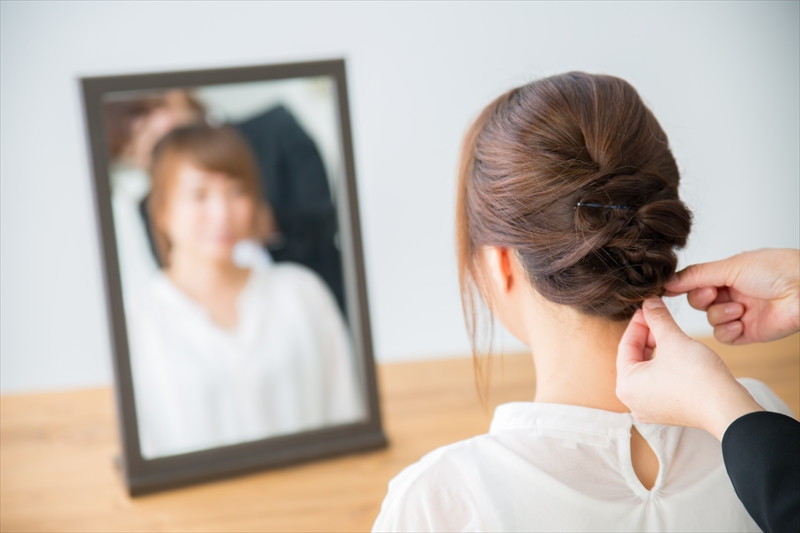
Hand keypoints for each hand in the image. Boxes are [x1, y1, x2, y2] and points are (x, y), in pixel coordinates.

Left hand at [616, 298, 763, 439]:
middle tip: (658, 317)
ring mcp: (650, 409)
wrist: (727, 408)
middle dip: (648, 336)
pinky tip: (678, 352)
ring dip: (657, 349)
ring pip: (648, 370)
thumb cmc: (697, 378)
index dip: (638, 323)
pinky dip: (665, 366)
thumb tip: (649, 303)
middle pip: (635, 358)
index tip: (647, 308)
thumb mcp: (673, 340)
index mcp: (626, 385)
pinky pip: (659, 382)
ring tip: (669, 332)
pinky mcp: (668, 411)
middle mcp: (632, 400)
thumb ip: (658, 319)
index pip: (625, 345)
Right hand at [665, 248, 799, 344]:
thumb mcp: (729, 266)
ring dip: (721, 314)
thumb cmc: (775, 270)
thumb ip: (695, 275)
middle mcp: (732, 294)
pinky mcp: (748, 333)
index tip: (669, 289)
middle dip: (703, 299)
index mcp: (728, 275)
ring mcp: (740, 314)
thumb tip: (667, 281)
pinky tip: (740, 323)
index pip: (695, 283)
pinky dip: (728, 330)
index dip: (685, 286)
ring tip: (740, 308)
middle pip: (699, 302)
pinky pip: (724, 336)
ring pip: (710, 320)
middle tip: (714, 294)